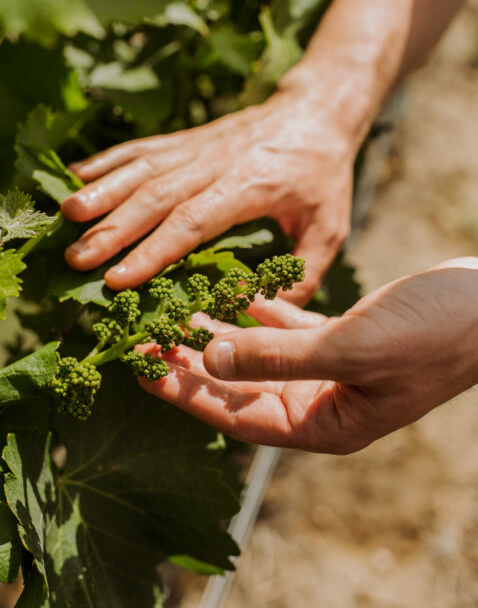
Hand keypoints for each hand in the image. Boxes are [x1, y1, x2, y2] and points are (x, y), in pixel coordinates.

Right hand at [61, 86, 354, 304]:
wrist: (316, 111)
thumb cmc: (323, 174)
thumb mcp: (330, 227)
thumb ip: (303, 272)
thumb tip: (267, 314)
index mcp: (251, 186)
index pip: (193, 220)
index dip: (154, 249)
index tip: (118, 277)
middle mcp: (217, 162)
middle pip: (156, 195)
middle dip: (114, 228)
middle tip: (77, 258)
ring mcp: (198, 147)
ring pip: (142, 168)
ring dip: (102, 190)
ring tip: (66, 216)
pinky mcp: (188, 139)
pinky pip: (142, 148)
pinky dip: (108, 160)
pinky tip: (76, 174)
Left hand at [140, 258, 477, 453]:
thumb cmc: (434, 334)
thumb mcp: (352, 347)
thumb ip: (278, 356)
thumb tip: (210, 357)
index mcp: (326, 424)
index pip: (237, 416)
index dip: (185, 393)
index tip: (140, 369)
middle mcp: (323, 404)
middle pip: (240, 386)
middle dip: (192, 363)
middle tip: (144, 338)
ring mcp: (332, 371)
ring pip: (260, 355)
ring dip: (222, 334)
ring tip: (177, 313)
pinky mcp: (343, 339)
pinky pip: (289, 329)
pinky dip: (262, 314)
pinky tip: (236, 296)